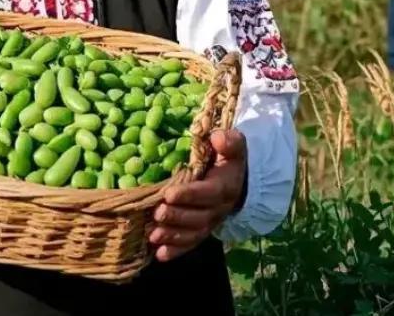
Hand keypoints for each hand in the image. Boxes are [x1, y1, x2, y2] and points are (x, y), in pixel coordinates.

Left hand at [151, 129, 246, 262]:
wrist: (240, 181)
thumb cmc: (229, 159)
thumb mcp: (234, 146)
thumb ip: (229, 142)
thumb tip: (218, 138)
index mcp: (225, 187)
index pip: (207, 193)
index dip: (189, 195)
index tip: (169, 194)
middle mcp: (219, 209)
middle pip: (198, 217)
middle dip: (177, 217)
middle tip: (157, 213)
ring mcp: (210, 222)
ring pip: (193, 233)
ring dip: (173, 236)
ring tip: (153, 236)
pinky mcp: (202, 230)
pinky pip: (190, 244)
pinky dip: (176, 251)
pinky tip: (159, 255)